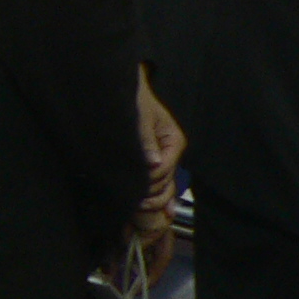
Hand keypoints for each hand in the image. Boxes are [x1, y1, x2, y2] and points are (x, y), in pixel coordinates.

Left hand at [137, 69, 185, 220]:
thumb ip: (146, 139)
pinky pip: (159, 181)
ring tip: (137, 207)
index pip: (164, 169)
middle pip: (166, 181)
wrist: (124, 87)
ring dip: (153, 197)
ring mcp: (163, 156)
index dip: (150, 180)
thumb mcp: (139, 115)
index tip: (135, 188)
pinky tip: (161, 211)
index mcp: (173, 140)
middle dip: (152, 193)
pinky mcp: (153, 159)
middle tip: (134, 203)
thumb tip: (153, 164)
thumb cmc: (134, 97)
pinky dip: (158, 194)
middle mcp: (171, 151)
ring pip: (164, 184)